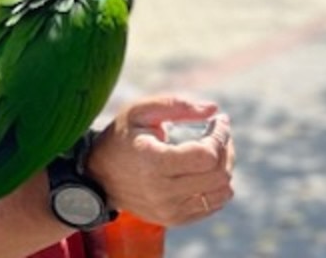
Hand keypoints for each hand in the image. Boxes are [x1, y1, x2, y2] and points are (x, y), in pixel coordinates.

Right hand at [85, 95, 234, 226]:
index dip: (220, 135)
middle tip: (219, 134)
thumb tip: (213, 110)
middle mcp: (162, 192)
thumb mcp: (141, 111)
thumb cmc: (122, 137)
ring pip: (222, 192)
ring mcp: (169, 210)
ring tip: (214, 151)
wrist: (98, 177)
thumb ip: (177, 105)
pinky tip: (206, 170)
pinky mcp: (174, 219)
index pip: (207, 155)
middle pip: (218, 174)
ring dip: (225, 168)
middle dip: (226, 148)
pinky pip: (213, 205)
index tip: (218, 121)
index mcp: (153, 163)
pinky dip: (217, 186)